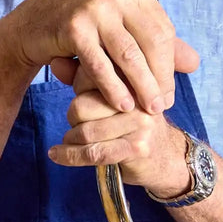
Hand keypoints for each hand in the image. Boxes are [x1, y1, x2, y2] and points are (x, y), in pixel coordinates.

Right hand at [1, 0, 193, 115]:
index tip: (168, 94)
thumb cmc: (85, 28)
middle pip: (152, 42)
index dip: (169, 67)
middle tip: (160, 107)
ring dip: (141, 87)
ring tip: (147, 110)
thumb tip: (195, 63)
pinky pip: (101, 64)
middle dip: (159, 79)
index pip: (163, 32)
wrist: (33, 24)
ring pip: (129, 55)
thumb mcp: (123, 29)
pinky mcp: (74, 26)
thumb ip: (157, 44)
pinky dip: (113, 87)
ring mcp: (95, 6)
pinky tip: (122, 104)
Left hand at [48, 88, 190, 196]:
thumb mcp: (115, 97)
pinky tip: (57, 155)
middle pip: (82, 106)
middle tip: (76, 123)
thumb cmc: (133, 125)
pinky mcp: (137, 147)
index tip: (81, 97)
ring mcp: (139, 123)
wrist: (167, 158)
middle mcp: (138, 97)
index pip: (91, 75)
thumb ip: (87, 80)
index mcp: (132, 78)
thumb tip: (55, 63)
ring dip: (70, 140)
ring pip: (86, 132)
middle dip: (72, 117)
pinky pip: (93, 153)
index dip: (79, 87)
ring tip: (69, 141)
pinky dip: (69, 156)